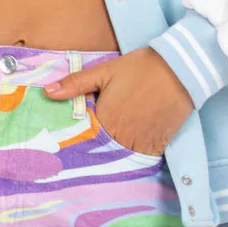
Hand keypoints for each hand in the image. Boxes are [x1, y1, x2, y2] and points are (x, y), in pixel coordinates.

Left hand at [40, 47, 192, 155]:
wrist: (180, 69)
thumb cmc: (140, 68)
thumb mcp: (105, 71)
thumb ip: (75, 84)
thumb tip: (47, 92)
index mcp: (105, 120)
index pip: (86, 139)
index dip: (82, 139)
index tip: (72, 145)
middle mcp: (122, 136)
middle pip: (104, 151)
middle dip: (99, 149)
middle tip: (94, 149)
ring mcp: (141, 142)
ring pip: (123, 157)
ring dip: (117, 153)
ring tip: (114, 147)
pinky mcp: (158, 144)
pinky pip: (143, 158)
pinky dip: (137, 155)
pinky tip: (133, 146)